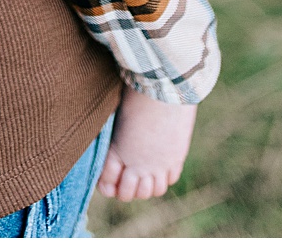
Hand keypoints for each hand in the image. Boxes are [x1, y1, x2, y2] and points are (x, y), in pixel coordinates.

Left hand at [96, 87, 196, 201]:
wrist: (165, 88)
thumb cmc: (135, 94)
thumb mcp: (116, 114)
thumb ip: (114, 136)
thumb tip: (114, 145)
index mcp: (118, 152)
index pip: (107, 181)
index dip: (105, 184)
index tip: (105, 182)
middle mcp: (138, 164)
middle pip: (129, 194)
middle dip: (125, 190)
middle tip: (124, 180)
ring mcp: (159, 164)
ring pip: (152, 191)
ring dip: (146, 187)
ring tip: (143, 175)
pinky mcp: (176, 158)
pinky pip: (169, 180)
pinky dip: (163, 178)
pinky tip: (159, 167)